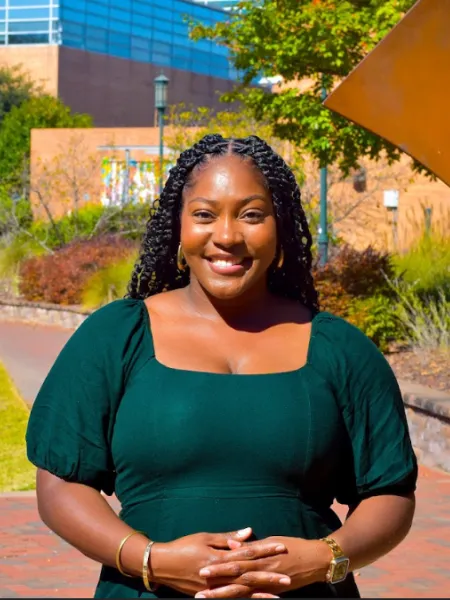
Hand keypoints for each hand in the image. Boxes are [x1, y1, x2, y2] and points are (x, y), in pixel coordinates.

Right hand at [151, 528, 288, 596]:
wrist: (162, 565)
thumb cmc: (183, 547)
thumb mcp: (205, 537)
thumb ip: (228, 538)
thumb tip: (249, 532)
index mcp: (219, 556)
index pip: (247, 552)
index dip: (265, 549)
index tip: (281, 546)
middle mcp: (219, 573)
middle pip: (249, 573)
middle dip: (269, 575)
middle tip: (288, 577)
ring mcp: (215, 587)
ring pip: (242, 590)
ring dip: (262, 591)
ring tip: (279, 592)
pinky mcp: (210, 596)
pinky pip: (232, 599)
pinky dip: (247, 599)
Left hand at [194, 536, 330, 597]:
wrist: (316, 560)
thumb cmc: (292, 546)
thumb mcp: (271, 541)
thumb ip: (251, 546)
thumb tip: (232, 544)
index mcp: (259, 555)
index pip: (234, 560)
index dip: (218, 565)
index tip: (202, 569)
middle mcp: (262, 570)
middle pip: (235, 578)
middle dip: (216, 584)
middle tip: (199, 588)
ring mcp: (267, 583)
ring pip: (242, 591)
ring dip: (224, 595)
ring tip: (207, 598)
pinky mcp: (273, 591)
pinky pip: (256, 598)